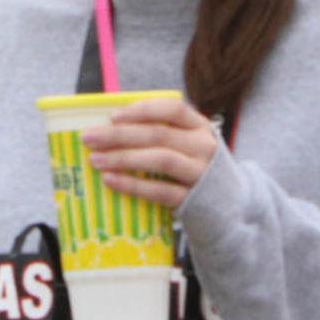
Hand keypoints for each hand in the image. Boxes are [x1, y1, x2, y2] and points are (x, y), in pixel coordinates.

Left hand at [82, 97, 219, 209]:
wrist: (230, 210)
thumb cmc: (196, 169)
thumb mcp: (188, 145)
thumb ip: (161, 133)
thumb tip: (110, 125)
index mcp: (201, 127)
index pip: (172, 109)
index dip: (141, 111)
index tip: (112, 116)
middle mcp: (204, 147)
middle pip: (158, 135)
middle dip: (119, 134)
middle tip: (89, 137)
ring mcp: (202, 175)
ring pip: (160, 160)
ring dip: (123, 158)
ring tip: (95, 159)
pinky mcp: (194, 201)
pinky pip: (160, 190)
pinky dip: (133, 185)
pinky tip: (111, 180)